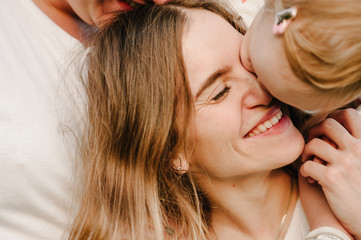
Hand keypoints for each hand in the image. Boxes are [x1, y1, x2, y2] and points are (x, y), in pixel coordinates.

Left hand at [300, 108, 360, 238]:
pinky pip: (307, 166)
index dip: (332, 117)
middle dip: (314, 130)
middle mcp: (357, 150)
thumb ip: (352, 146)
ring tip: (308, 162)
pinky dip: (304, 171)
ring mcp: (345, 163)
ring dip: (306, 152)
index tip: (325, 130)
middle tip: (312, 142)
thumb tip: (331, 131)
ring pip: (314, 144)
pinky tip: (311, 177)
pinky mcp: (332, 179)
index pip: (349, 114)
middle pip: (328, 124)